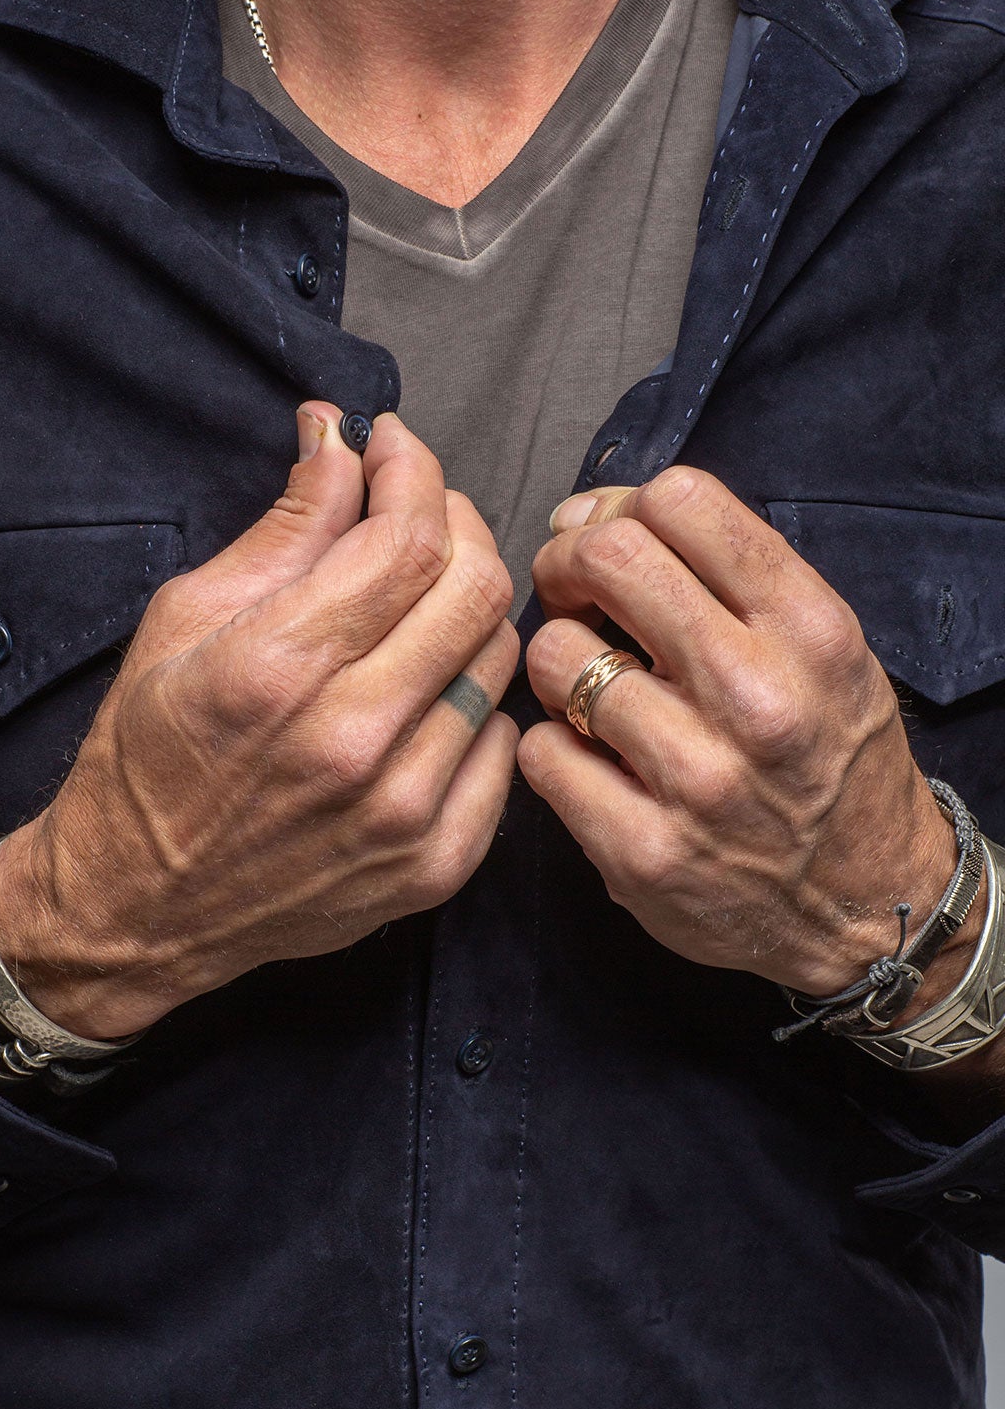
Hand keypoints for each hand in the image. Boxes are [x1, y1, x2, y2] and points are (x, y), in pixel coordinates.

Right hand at [0, 407, 518, 1036]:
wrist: (137, 908)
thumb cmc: (148, 753)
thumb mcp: (185, 616)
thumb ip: (285, 524)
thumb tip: (339, 433)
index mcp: (278, 669)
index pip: (408, 539)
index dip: (415, 471)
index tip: (392, 446)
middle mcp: (354, 741)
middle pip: (477, 590)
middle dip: (455, 522)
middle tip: (414, 512)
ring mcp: (405, 812)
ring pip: (499, 661)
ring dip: (467, 608)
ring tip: (417, 600)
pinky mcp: (437, 863)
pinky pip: (504, 744)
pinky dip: (475, 699)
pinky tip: (425, 691)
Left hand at [517, 467, 965, 999]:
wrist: (869, 906)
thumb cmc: (828, 756)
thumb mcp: (820, 645)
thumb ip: (723, 573)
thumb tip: (590, 513)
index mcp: (808, 630)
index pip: (680, 502)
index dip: (619, 508)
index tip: (605, 541)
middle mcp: (757, 696)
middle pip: (608, 558)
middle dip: (567, 564)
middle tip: (570, 596)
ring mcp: (698, 778)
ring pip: (556, 655)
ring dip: (555, 665)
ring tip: (588, 691)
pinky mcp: (644, 851)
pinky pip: (539, 751)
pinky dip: (551, 747)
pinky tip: (588, 759)